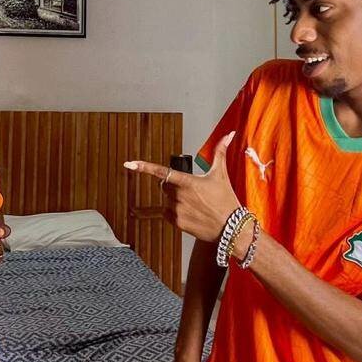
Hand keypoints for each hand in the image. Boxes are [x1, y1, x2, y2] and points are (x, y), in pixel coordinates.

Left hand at [124, 133, 238, 243]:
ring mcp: (177, 210)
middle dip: (173, 185)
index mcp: (187, 182)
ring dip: (176, 199)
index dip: (144, 167)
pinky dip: (175, 212)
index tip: (129, 164)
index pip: (161, 172)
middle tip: (191, 190)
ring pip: (167, 200)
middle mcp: (179, 196)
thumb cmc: (226, 200)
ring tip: (195, 204)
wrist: (232, 227)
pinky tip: (191, 213)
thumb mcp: (221, 174)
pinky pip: (168, 214)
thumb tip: (229, 134)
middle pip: (165, 186)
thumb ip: (220, 152)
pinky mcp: (177, 223)